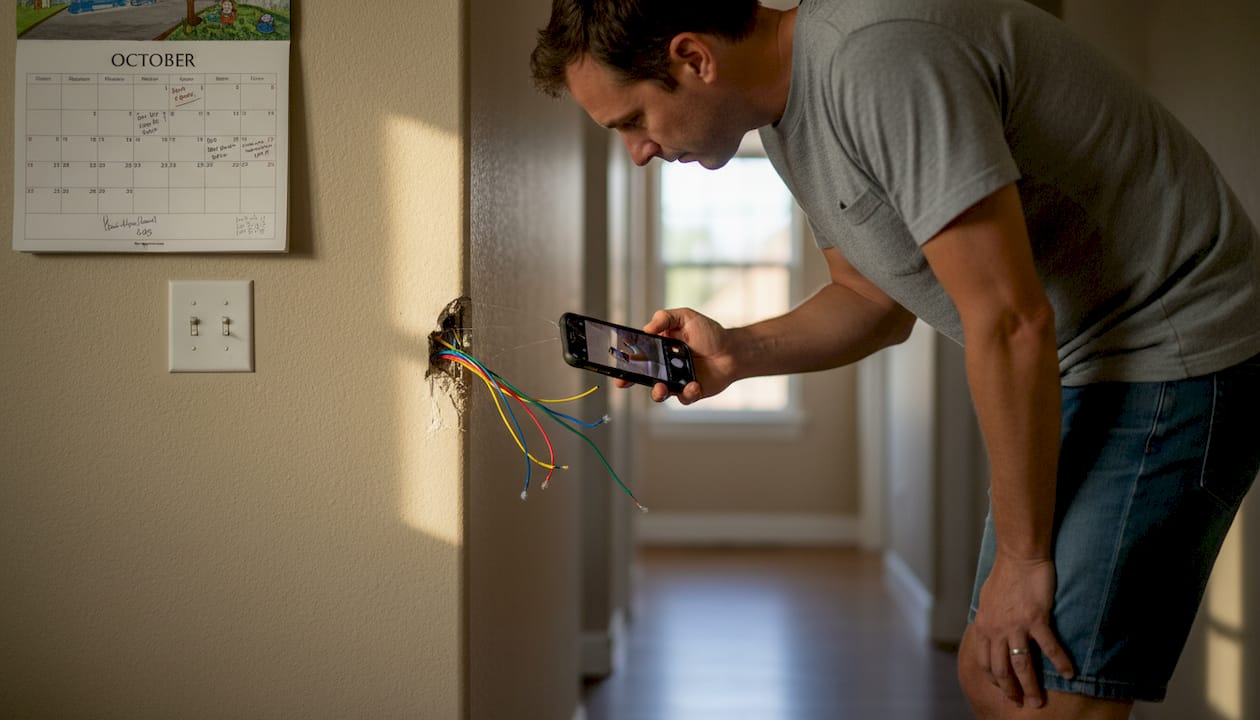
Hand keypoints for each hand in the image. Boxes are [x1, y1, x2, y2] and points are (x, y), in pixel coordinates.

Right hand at [613, 308, 738, 404]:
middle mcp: (664, 367)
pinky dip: (687, 393)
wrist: (733, 350)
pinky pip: (683, 397)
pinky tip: (693, 384)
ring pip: (659, 392)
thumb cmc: (710, 333)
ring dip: (657, 392)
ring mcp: (676, 381)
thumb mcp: (686, 317)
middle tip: (625, 382)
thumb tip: (646, 328)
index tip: (616, 364)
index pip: (637, 355)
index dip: (624, 361)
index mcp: (659, 349)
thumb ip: (665, 318)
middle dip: (630, 381)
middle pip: (642, 377)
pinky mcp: (690, 392)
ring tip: (660, 388)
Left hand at [972, 553, 1074, 708]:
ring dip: (1032, 687)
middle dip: (1012, 691)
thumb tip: (991, 632)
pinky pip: (1049, 647)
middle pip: (1001, 670)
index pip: (986, 662)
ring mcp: (1015, 625)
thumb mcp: (987, 601)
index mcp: (983, 626)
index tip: (1004, 690)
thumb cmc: (1005, 574)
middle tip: (1023, 703)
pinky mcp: (1036, 618)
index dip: (995, 680)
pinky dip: (1060, 663)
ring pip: (1022, 666)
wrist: (1019, 555)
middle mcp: (996, 630)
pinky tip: (1069, 675)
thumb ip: (989, 620)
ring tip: (1039, 701)